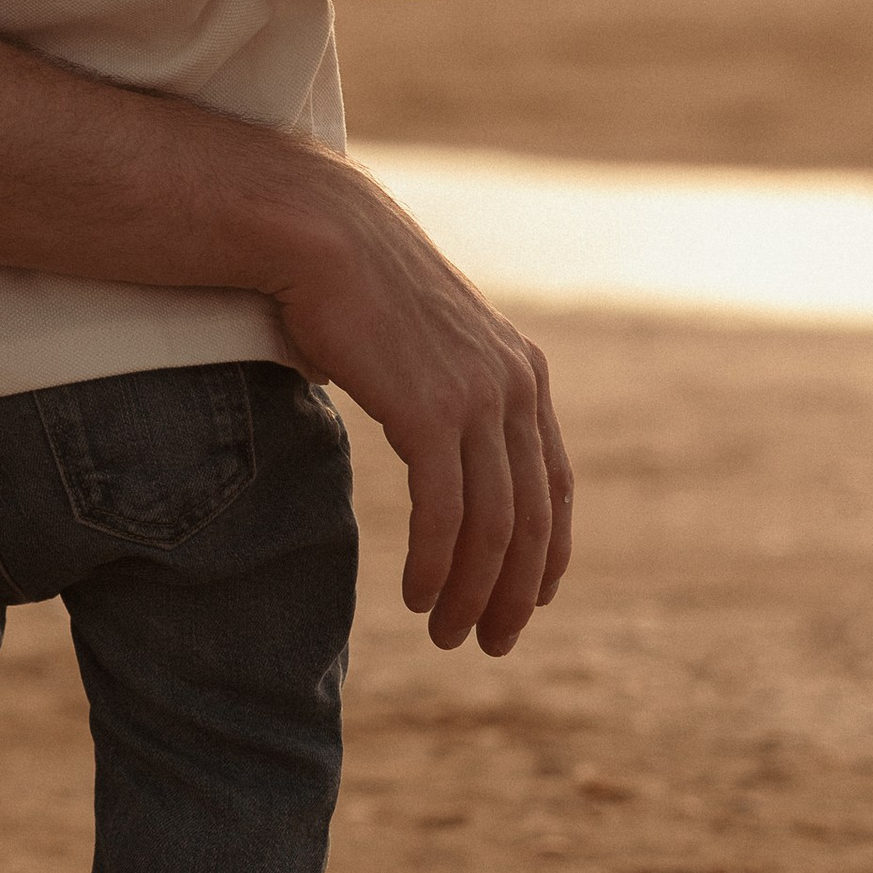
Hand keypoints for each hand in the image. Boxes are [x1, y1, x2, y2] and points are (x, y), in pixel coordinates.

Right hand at [270, 156, 573, 655]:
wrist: (319, 229)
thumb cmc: (352, 282)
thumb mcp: (420, 340)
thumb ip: (440, 387)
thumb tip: (424, 434)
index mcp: (521, 371)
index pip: (553, 484)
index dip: (546, 553)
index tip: (525, 602)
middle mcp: (514, 386)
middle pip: (530, 519)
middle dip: (512, 593)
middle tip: (486, 643)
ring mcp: (478, 398)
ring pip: (493, 527)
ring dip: (469, 592)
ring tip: (445, 634)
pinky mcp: (432, 410)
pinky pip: (445, 513)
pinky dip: (434, 565)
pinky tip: (413, 595)